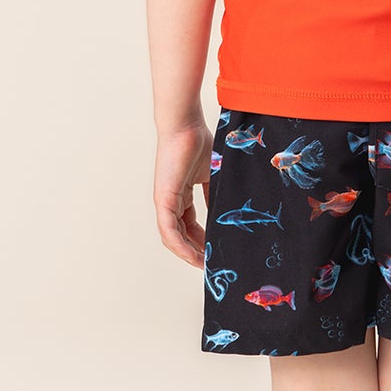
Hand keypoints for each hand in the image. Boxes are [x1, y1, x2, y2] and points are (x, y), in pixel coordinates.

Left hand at [153, 120, 211, 265]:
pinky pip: (169, 231)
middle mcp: (170, 201)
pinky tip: (193, 256)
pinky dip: (180, 246)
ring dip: (188, 254)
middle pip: (181, 235)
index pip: (189, 225)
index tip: (216, 252)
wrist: (186, 125)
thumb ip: (216, 194)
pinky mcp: (163, 199)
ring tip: (205, 265)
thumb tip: (227, 213)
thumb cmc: (200, 141)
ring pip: (173, 238)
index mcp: (180, 195)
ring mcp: (164, 201)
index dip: (202, 241)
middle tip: (212, 265)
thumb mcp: (213, 174)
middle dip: (196, 252)